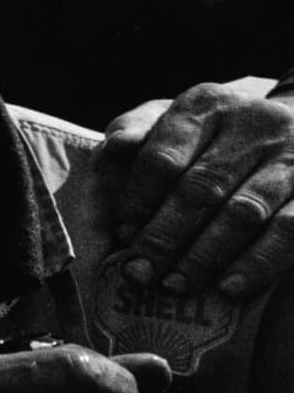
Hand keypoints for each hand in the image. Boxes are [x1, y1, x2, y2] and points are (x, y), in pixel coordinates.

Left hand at [100, 85, 293, 297]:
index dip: (139, 200)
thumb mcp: (175, 124)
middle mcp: (254, 124)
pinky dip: (256, 262)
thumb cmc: (217, 136)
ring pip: (243, 212)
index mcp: (206, 105)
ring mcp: (293, 156)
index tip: (123, 234)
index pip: (163, 155)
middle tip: (140, 272)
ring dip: (205, 255)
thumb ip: (139, 134)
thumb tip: (116, 148)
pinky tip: (229, 288)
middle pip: (201, 187)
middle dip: (165, 236)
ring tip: (176, 285)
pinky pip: (288, 231)